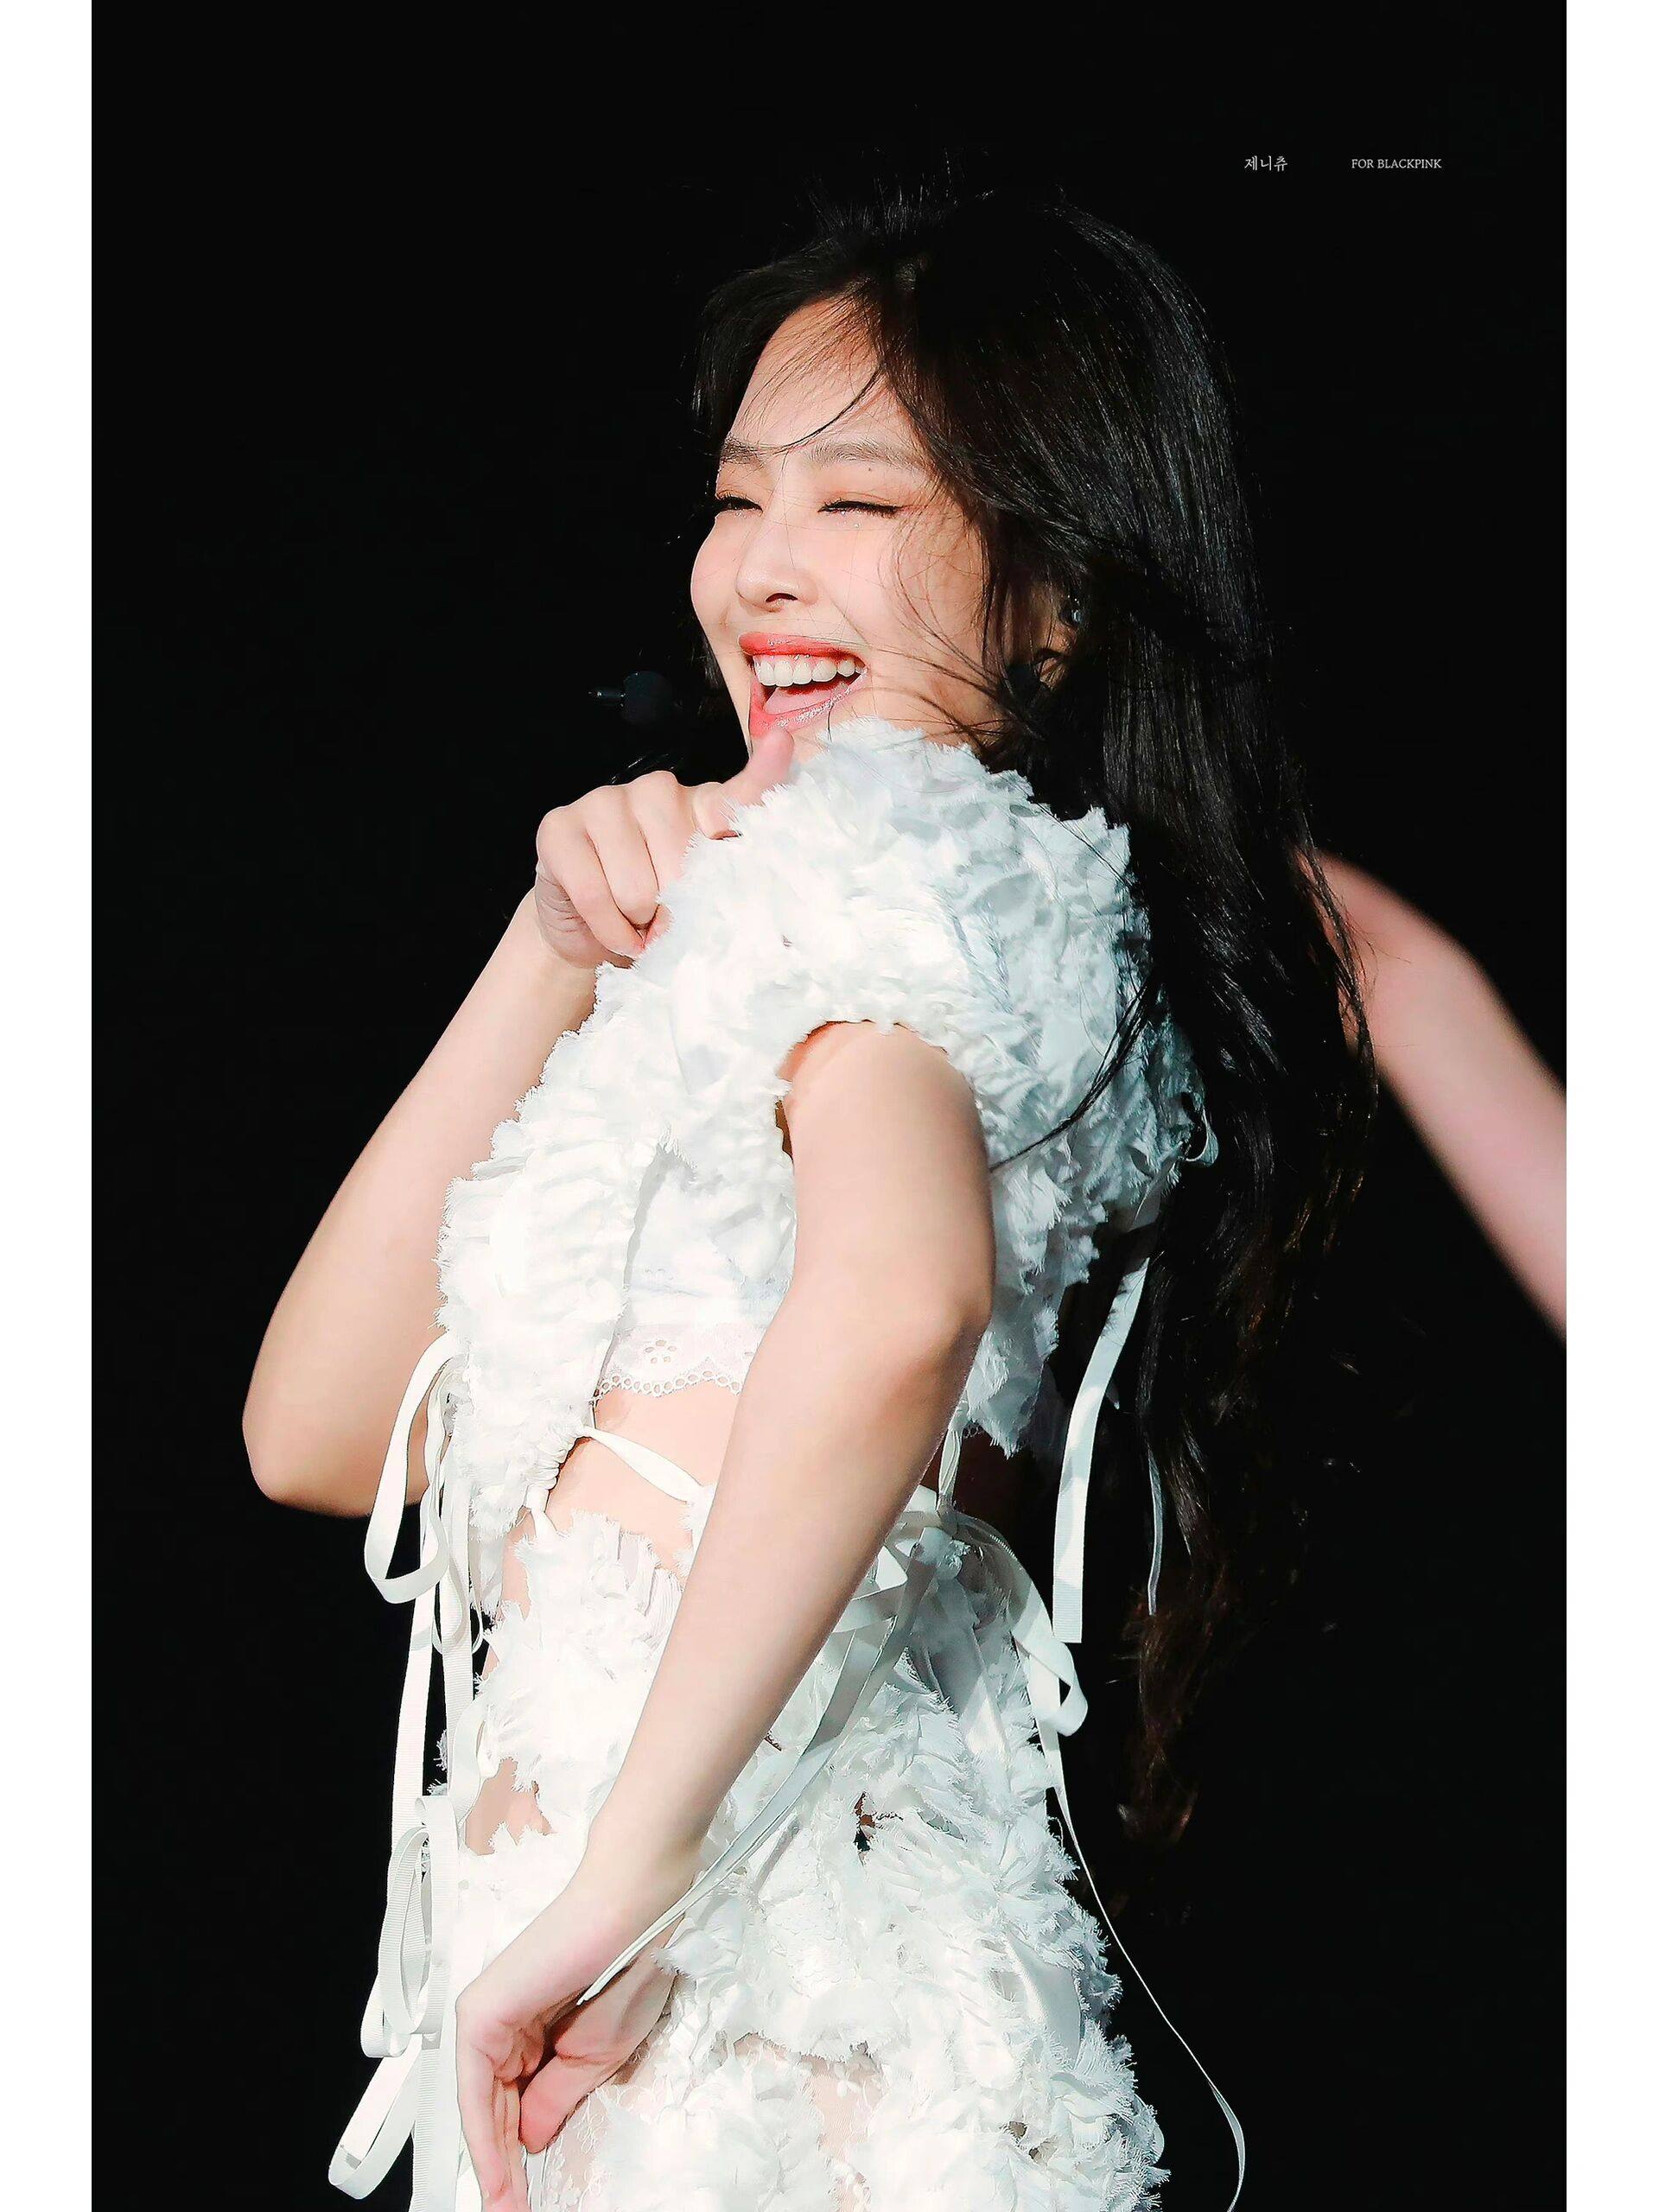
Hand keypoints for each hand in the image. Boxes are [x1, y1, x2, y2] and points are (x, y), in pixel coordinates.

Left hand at [453, 1848, 699, 2210]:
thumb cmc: (630, 1968)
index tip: (525, 2205)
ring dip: (494, 2164)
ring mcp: (486, 2016)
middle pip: (495, 2112)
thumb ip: (554, 2098)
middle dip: (504, 2170)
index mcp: (530, 2030)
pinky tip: (497, 2175)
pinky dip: (486, 2137)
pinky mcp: (481, 2013)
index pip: (516, 2107)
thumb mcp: (596, 2056)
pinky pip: (478, 2088)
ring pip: (483, 2107)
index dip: (519, 2163)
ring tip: (507, 2209)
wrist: (635, 1913)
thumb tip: (528, 2140)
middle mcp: (500, 2023)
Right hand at [531, 726, 795, 969]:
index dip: (764, 769)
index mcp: (702, 808)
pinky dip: (608, 929)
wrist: (587, 934)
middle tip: (664, 922)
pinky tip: (613, 931)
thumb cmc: (652, 918)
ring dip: (638, 925)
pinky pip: (595, 894)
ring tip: (637, 924)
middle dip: (674, 912)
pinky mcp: (559, 827)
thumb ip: (723, 898)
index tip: (782, 743)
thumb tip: (743, 914)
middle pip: (682, 865)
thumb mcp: (698, 908)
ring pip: (636, 887)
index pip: (740, 791)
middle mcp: (657, 792)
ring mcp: (604, 801)